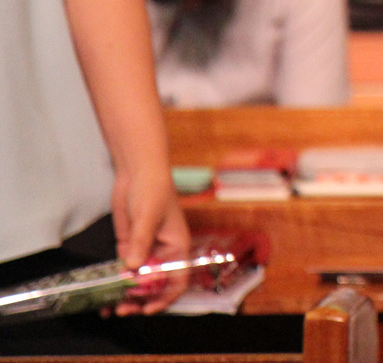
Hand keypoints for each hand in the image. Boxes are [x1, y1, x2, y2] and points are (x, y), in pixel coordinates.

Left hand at [111, 167, 190, 313]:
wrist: (138, 172)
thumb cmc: (153, 190)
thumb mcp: (148, 217)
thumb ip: (140, 243)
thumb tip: (132, 269)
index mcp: (177, 248)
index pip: (177, 280)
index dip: (165, 297)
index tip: (148, 308)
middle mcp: (162, 253)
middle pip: (155, 285)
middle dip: (140, 300)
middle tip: (124, 310)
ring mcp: (144, 251)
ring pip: (137, 280)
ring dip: (126, 295)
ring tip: (111, 308)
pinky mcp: (128, 246)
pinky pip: (123, 269)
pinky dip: (116, 283)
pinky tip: (104, 294)